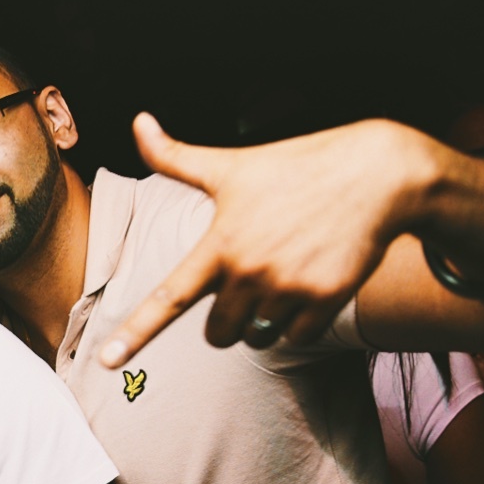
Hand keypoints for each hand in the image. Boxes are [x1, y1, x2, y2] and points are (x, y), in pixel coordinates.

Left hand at [101, 115, 440, 366]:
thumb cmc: (297, 167)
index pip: (167, 298)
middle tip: (246, 286)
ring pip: (256, 338)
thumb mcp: (232, 164)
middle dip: (225, 321)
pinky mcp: (327, 299)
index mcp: (220, 244)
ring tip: (282, 276)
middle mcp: (250, 271)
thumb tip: (138, 121)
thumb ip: (176, 157)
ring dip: (263, 320)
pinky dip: (299, 323)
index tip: (105, 362)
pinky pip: (296, 338)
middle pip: (216, 335)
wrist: (378, 172)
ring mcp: (289, 288)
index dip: (134, 332)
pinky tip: (310, 285)